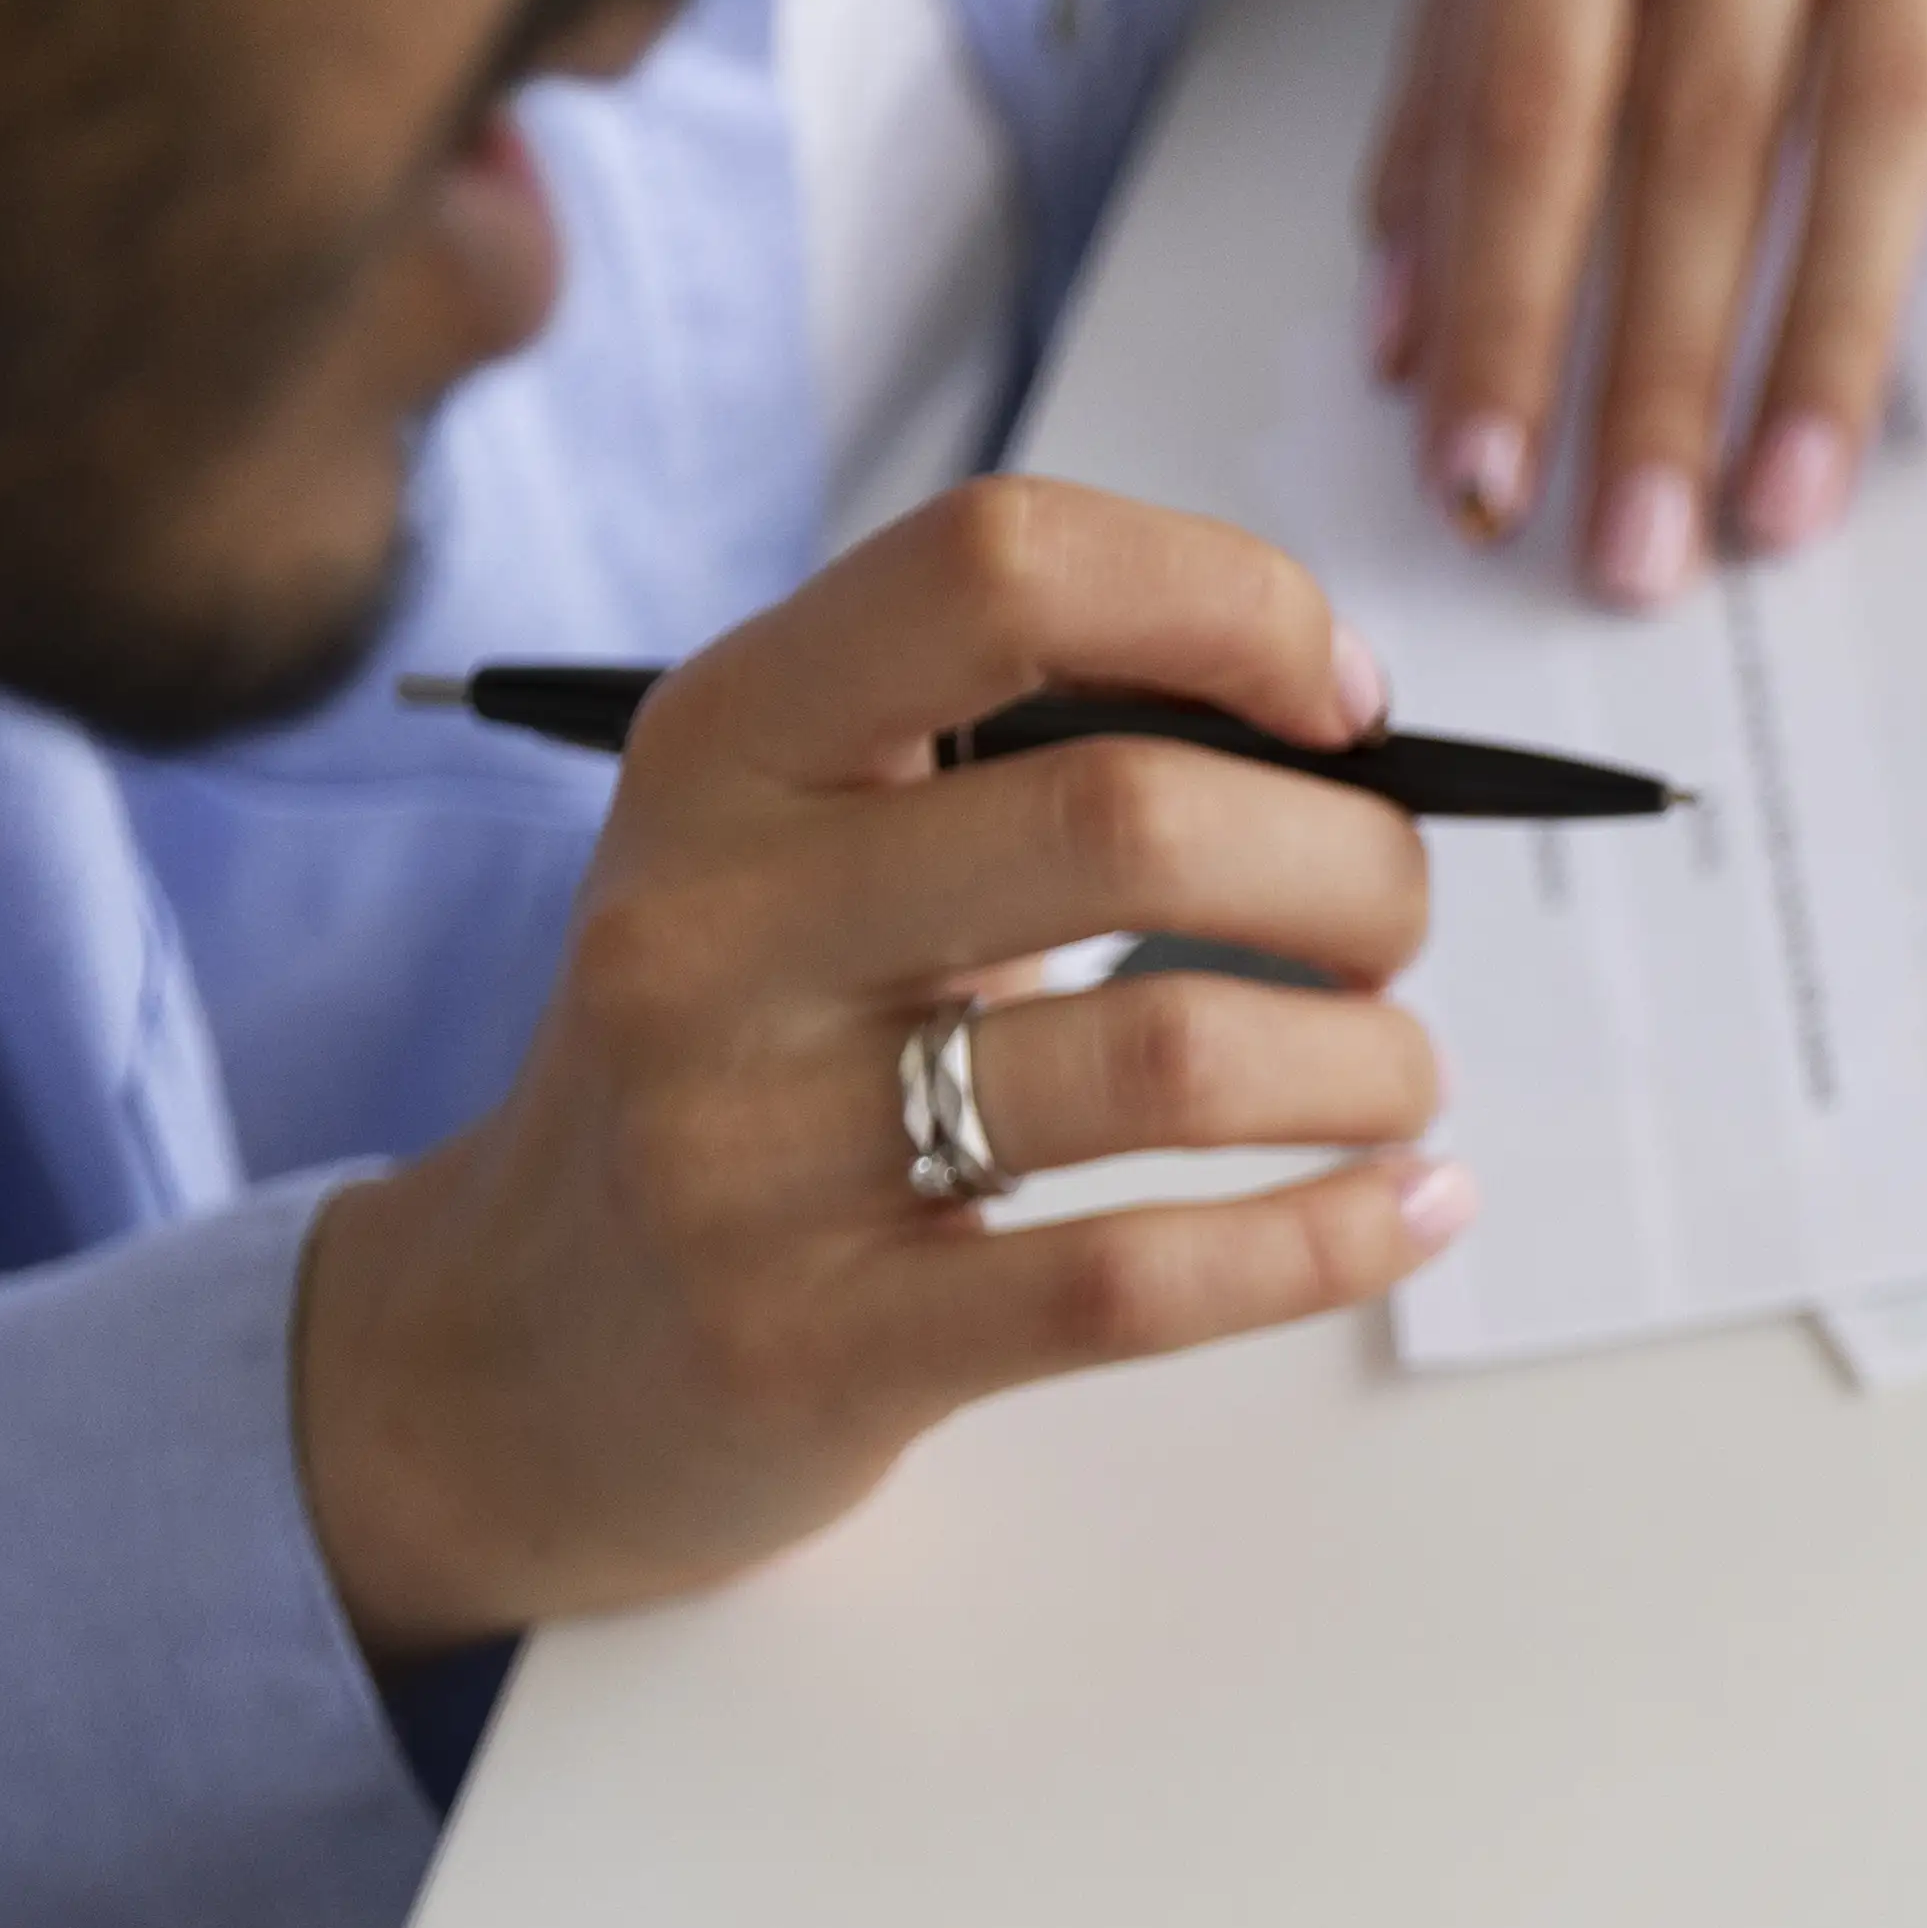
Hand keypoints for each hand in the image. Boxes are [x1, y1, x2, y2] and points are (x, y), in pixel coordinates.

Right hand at [292, 485, 1457, 1656]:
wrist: (520, 1356)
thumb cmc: (736, 1071)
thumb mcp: (795, 860)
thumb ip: (1007, 773)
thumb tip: (1338, 749)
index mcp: (724, 747)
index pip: (998, 570)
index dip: (1228, 604)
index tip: (1346, 701)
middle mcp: (716, 922)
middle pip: (1131, 818)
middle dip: (1352, 867)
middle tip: (1393, 926)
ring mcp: (751, 1144)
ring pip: (1169, 1057)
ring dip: (1364, 1063)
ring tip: (1398, 1078)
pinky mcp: (822, 1344)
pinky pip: (1138, 1280)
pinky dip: (1327, 1238)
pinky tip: (1406, 1211)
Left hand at [1368, 0, 1926, 592]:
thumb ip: (1467, 94)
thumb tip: (1397, 327)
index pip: (1528, 95)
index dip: (1501, 298)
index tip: (1481, 481)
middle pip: (1697, 125)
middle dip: (1658, 362)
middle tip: (1638, 553)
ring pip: (1881, 114)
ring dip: (1830, 336)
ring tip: (1789, 510)